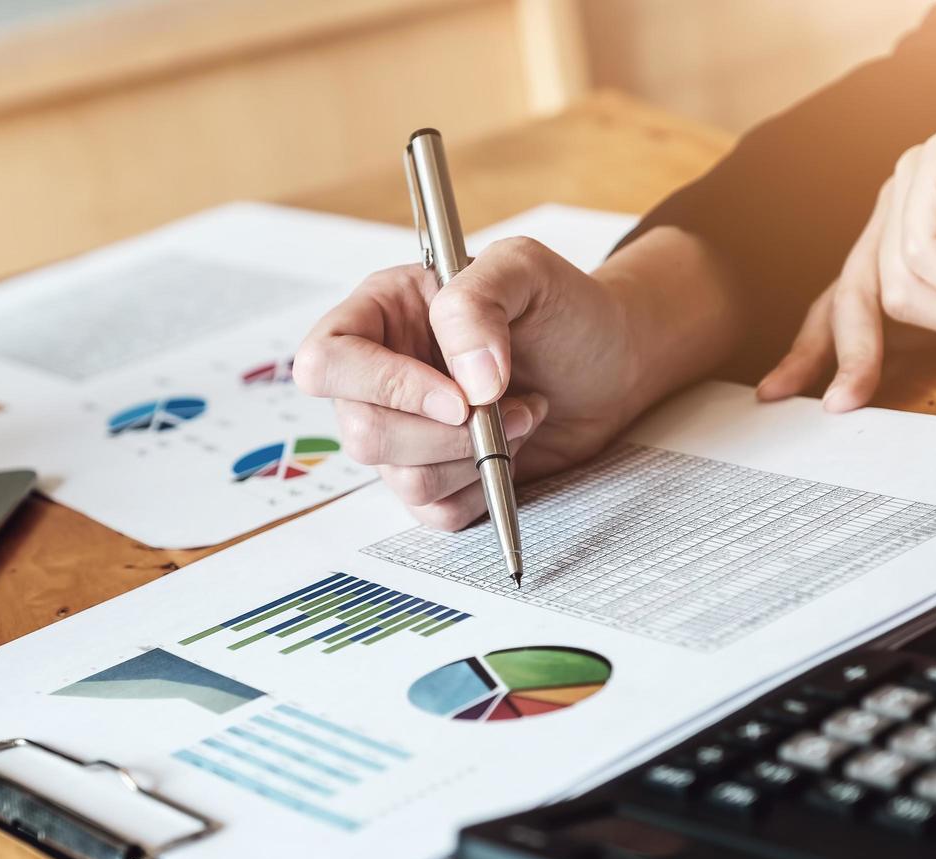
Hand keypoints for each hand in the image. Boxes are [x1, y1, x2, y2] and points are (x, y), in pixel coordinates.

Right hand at [295, 237, 658, 529]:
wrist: (609, 363)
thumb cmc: (563, 309)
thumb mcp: (524, 270)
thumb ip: (477, 303)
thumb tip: (466, 380)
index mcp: (379, 314)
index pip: (326, 360)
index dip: (381, 386)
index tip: (456, 398)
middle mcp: (379, 375)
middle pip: (361, 432)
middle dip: (443, 434)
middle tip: (503, 404)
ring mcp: (403, 431)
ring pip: (401, 478)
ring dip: (475, 456)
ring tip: (523, 415)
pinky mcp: (435, 477)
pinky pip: (434, 511)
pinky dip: (483, 488)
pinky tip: (512, 448)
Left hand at [759, 128, 935, 410]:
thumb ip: (917, 335)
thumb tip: (849, 378)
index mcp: (902, 241)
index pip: (839, 299)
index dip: (809, 350)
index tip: (777, 394)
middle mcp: (900, 206)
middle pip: (850, 293)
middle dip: (857, 355)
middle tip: (853, 401)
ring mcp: (917, 178)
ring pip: (895, 282)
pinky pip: (923, 250)